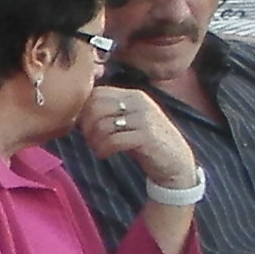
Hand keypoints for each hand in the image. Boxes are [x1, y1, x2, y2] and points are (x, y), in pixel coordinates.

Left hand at [78, 81, 196, 197]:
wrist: (176, 161)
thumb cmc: (146, 141)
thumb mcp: (129, 121)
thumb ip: (110, 112)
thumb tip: (77, 112)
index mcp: (133, 95)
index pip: (98, 92)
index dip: (83, 109)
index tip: (83, 125)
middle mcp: (139, 102)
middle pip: (96, 106)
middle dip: (85, 125)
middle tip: (88, 138)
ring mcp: (144, 118)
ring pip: (102, 124)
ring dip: (93, 140)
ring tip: (97, 148)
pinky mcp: (146, 137)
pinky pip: (113, 140)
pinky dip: (102, 149)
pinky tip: (103, 154)